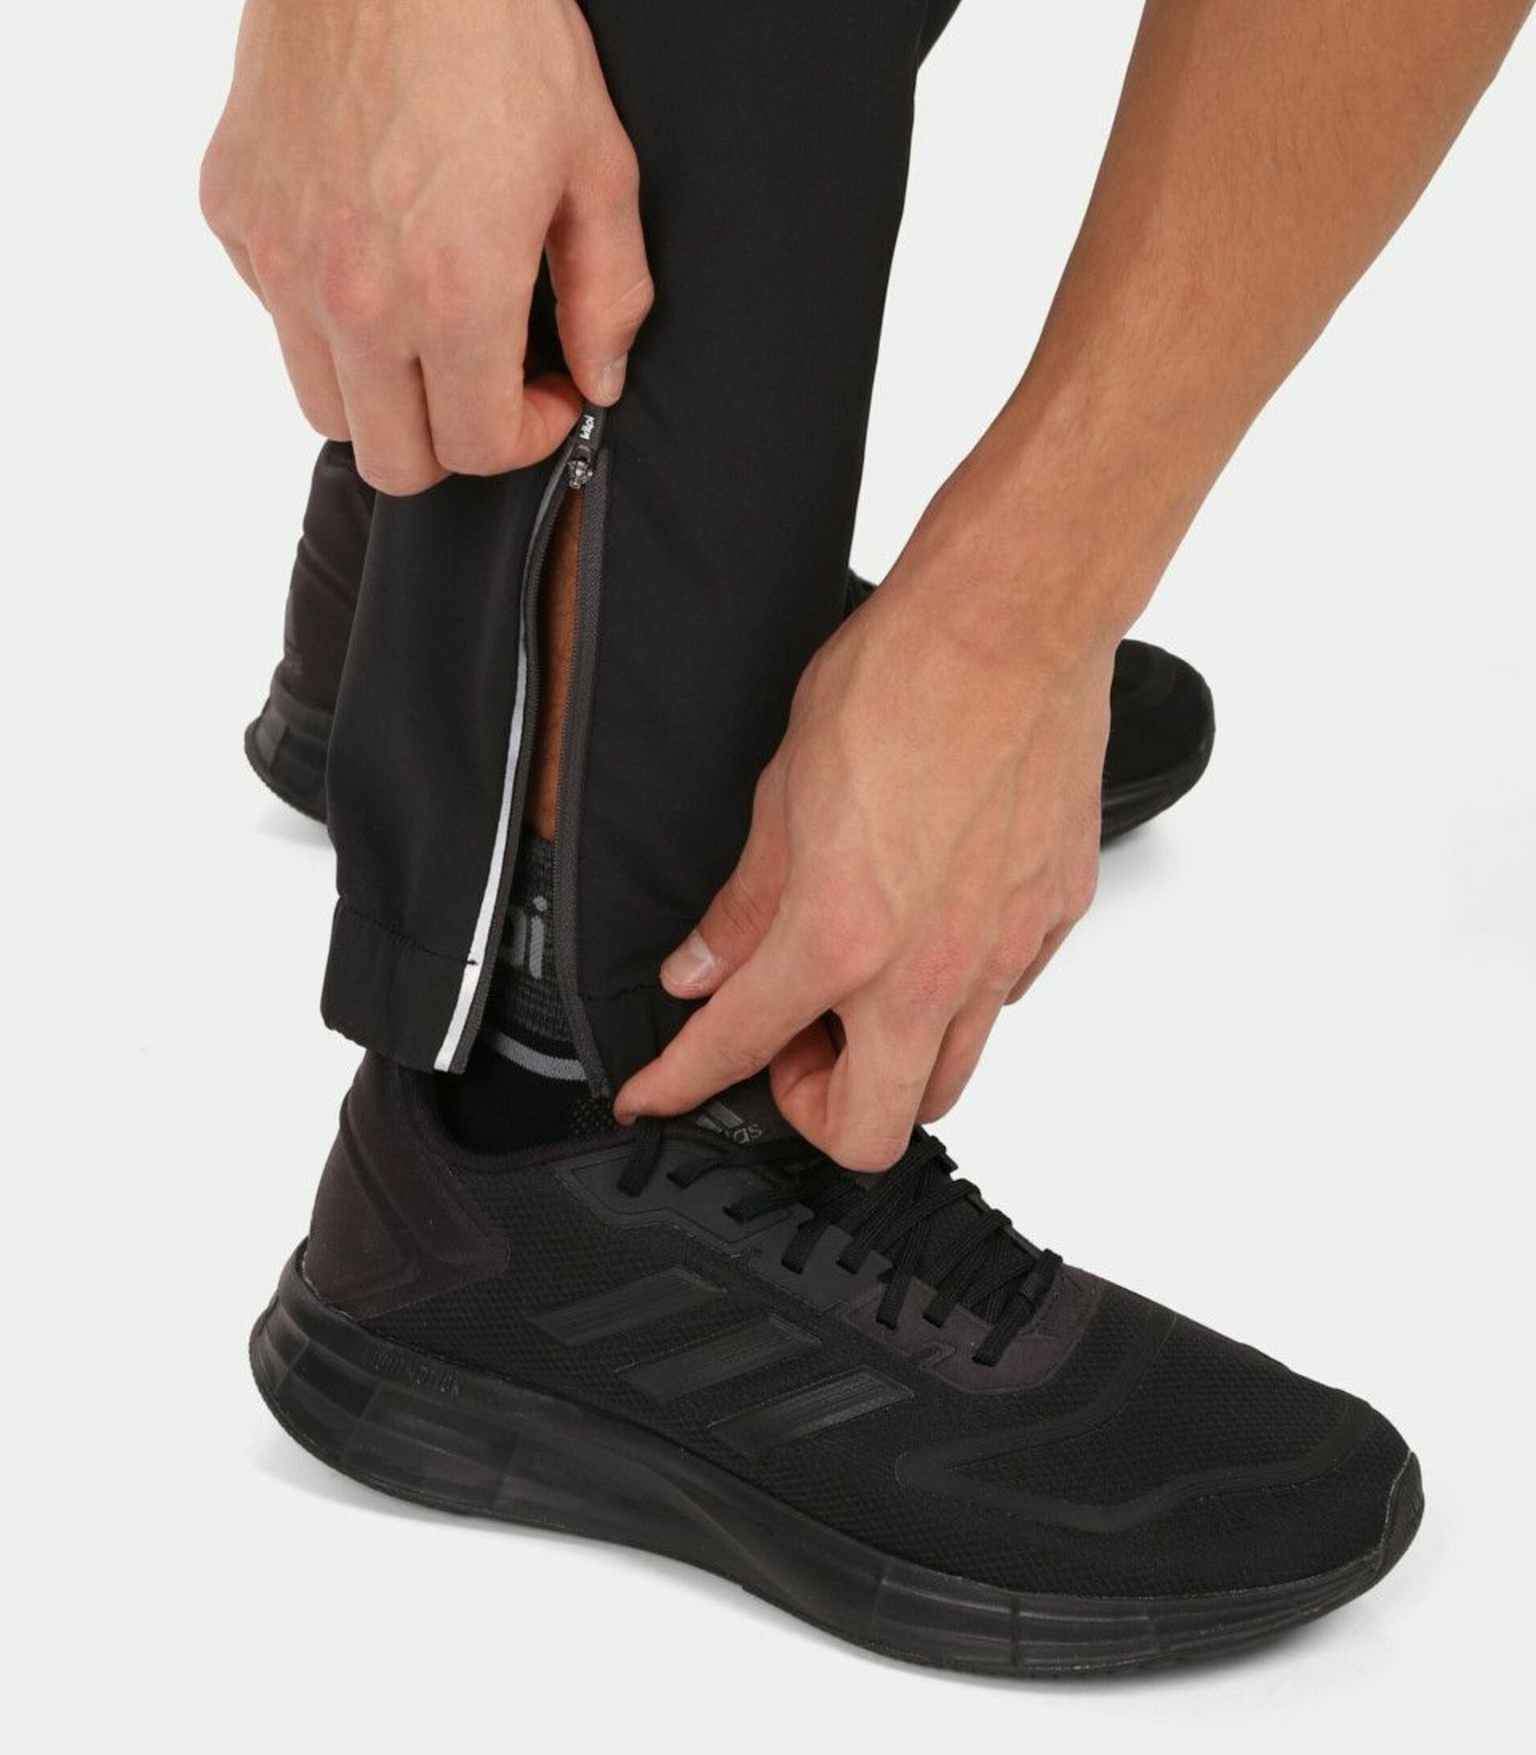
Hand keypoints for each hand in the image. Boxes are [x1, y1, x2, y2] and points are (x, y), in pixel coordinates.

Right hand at [201, 0, 651, 491]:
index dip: (529, 437)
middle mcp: (355, 297)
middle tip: (489, 379)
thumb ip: (609, 293)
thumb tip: (600, 378)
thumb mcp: (595, 164)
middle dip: (454, 439)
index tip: (547, 391)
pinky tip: (369, 246)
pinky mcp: (235, 218)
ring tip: (427, 323)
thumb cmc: (492, 28)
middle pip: (392, 459)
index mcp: (454, 293)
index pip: (476, 448)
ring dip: (384, 392)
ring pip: (324, 406)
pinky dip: (323, 314)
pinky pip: (278, 317)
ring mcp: (282, 262)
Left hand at [613, 561, 1110, 1169]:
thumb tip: (702, 968)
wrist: (1013, 623)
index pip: (738, 1048)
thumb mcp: (783, 792)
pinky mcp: (1054, 920)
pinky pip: (1002, 1003)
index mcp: (840, 939)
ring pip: (948, 1081)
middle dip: (816, 1106)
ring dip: (891, 1063)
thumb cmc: (902, 680)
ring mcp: (1002, 953)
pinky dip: (958, 996)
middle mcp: (929, 970)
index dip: (681, 1084)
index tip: (658, 1097)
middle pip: (871, 1130)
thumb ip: (745, 903)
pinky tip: (930, 931)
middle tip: (790, 1040)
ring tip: (860, 992)